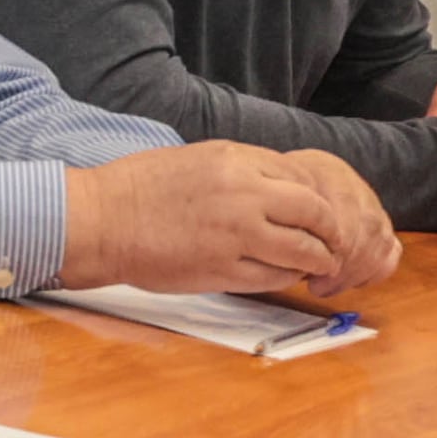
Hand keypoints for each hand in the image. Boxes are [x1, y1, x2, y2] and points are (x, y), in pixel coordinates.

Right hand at [60, 141, 399, 301]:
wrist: (102, 219)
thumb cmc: (140, 188)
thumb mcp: (199, 159)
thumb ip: (242, 171)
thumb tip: (279, 190)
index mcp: (237, 159)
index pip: (304, 177)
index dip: (321, 200)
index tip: (322, 215)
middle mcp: (244, 193)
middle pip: (316, 213)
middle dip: (333, 232)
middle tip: (334, 244)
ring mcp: (236, 233)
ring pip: (303, 250)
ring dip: (317, 260)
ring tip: (317, 266)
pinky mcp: (222, 270)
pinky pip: (274, 277)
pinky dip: (287, 278)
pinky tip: (284, 277)